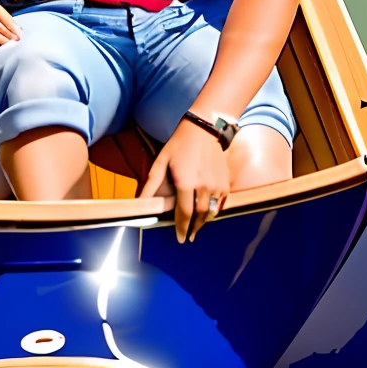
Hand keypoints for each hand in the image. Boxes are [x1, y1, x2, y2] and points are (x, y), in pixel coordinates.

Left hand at [140, 117, 229, 243]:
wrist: (204, 128)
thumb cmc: (179, 145)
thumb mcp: (162, 161)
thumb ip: (152, 184)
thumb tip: (140, 202)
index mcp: (186, 183)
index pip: (184, 214)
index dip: (182, 228)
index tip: (180, 239)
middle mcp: (203, 187)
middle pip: (199, 216)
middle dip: (193, 228)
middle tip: (188, 235)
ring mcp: (217, 186)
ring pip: (211, 212)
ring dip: (203, 221)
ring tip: (197, 226)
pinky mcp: (226, 183)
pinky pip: (220, 204)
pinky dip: (214, 210)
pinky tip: (208, 212)